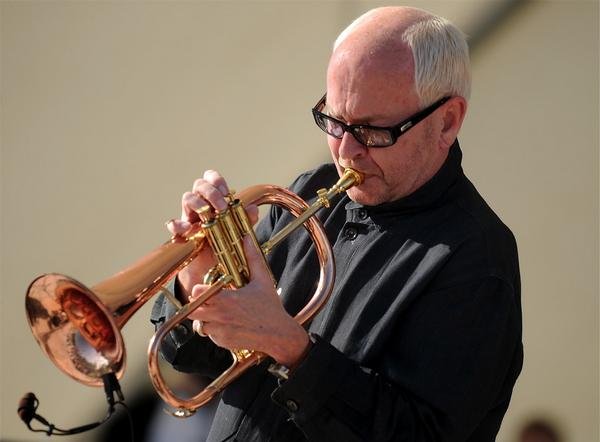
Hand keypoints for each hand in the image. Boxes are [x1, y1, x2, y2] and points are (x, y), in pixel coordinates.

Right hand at [166, 170, 257, 299]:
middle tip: (222, 207)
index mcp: (212, 200)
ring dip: (199, 203)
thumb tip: (253, 209)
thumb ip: (245, 219)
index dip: (216, 180)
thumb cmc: (222, 241)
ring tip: (210, 216)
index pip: (210, 178)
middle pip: (199, 184)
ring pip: (187, 198)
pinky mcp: (181, 232)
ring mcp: (189, 216)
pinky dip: (179, 224)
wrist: (209, 265)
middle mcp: (199, 204)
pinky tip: (189, 229)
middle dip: (211, 192)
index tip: (227, 192)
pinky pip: (173, 224)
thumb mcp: (236, 230)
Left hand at [188, 236, 309, 367]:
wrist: (278, 334)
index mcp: (226, 299)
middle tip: (209, 301)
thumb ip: (252, 258)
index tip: (206, 288)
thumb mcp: (262, 280)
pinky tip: (228, 324)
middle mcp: (220, 316)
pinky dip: (214, 330)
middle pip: (192, 310)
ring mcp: (220, 331)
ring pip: (199, 324)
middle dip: (198, 305)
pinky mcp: (223, 342)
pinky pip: (210, 335)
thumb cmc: (270, 307)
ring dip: (205, 319)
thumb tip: (247, 239)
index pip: (196, 293)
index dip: (199, 290)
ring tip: (219, 313)